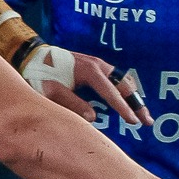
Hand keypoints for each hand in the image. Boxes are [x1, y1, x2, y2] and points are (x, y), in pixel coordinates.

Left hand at [20, 44, 152, 127]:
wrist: (32, 56)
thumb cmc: (40, 74)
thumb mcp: (52, 91)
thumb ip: (72, 104)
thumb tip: (93, 118)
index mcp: (89, 71)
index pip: (112, 93)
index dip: (124, 109)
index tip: (134, 122)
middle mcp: (99, 65)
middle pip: (125, 85)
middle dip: (137, 104)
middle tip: (147, 121)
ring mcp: (99, 64)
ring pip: (124, 80)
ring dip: (135, 97)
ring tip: (142, 114)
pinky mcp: (97, 66)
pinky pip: (118, 78)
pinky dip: (127, 90)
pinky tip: (130, 101)